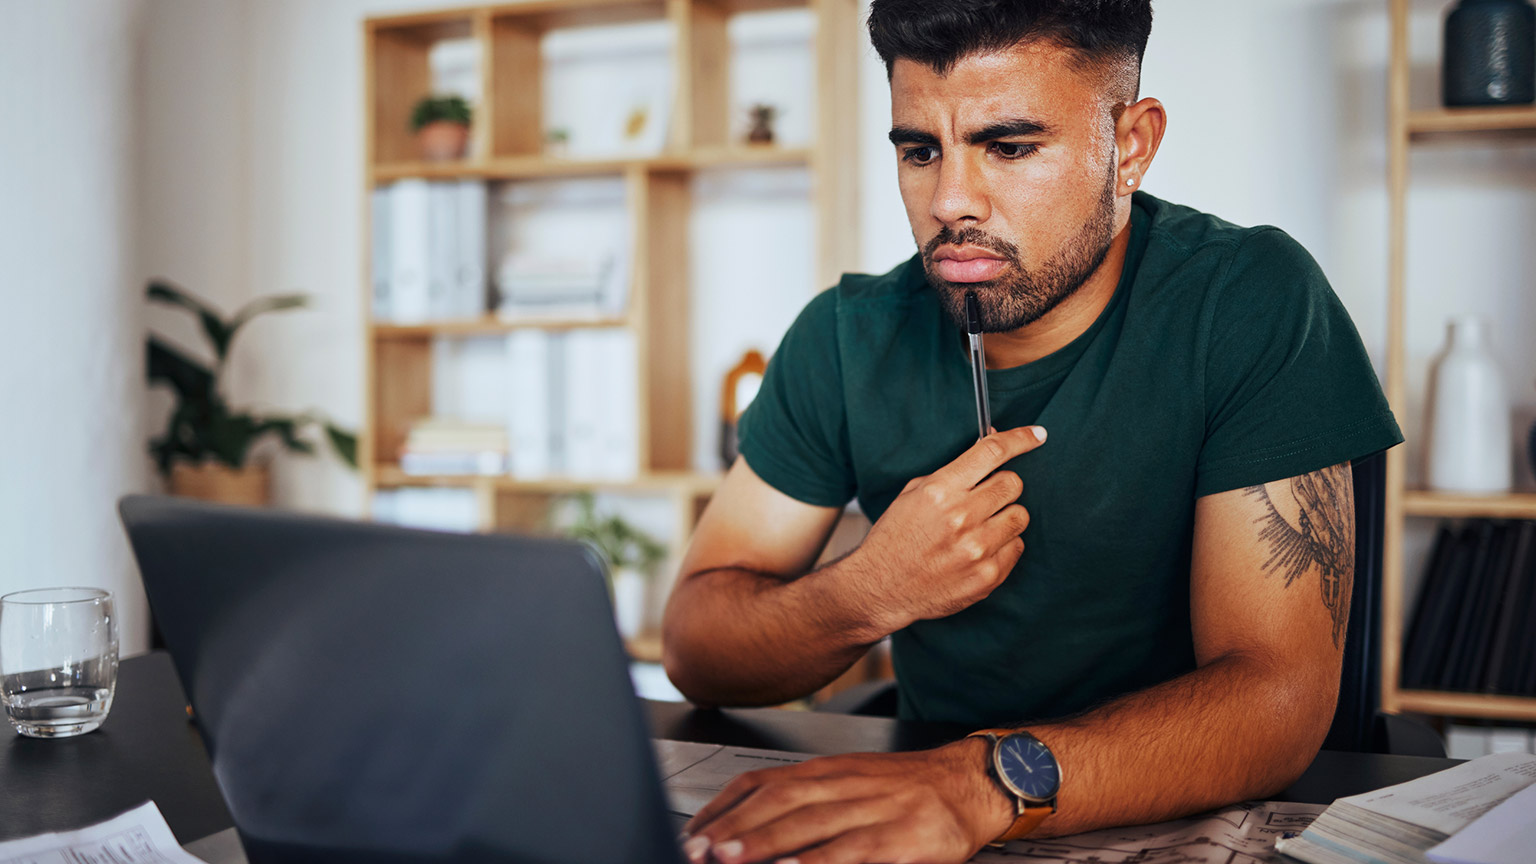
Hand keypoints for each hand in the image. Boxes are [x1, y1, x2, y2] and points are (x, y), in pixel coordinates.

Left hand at [681, 739, 1013, 863]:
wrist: (969, 782)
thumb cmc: (904, 789)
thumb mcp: (849, 780)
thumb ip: (804, 798)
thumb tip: (745, 824)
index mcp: (827, 770)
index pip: (762, 782)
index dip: (723, 808)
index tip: (693, 833)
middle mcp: (844, 785)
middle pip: (777, 802)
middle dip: (732, 829)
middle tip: (697, 851)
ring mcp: (872, 811)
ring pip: (810, 824)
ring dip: (764, 842)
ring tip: (728, 857)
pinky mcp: (900, 839)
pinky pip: (854, 850)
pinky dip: (820, 861)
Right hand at [849, 426, 1043, 632]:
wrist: (880, 587)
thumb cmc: (895, 538)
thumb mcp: (913, 494)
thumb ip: (953, 472)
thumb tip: (990, 447)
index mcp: (940, 491)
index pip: (992, 452)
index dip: (1021, 439)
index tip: (1037, 435)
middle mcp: (961, 517)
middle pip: (1013, 483)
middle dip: (1003, 485)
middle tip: (986, 497)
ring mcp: (976, 549)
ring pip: (1020, 516)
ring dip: (1005, 516)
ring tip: (981, 527)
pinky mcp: (987, 576)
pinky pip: (1016, 547)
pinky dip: (1003, 546)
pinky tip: (979, 550)